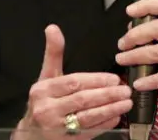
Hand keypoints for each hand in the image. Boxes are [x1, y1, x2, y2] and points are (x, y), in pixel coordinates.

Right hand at [15, 24, 132, 139]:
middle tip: (125, 89)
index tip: (114, 78)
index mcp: (43, 90)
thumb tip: (53, 28)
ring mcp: (55, 129)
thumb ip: (53, 53)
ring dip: (110, 109)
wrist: (31, 133)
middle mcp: (46, 110)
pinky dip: (105, 125)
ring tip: (126, 102)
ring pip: (88, 118)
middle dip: (107, 94)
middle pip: (82, 100)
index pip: (74, 82)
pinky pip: (89, 132)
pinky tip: (117, 117)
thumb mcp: (46, 76)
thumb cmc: (43, 101)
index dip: (96, 80)